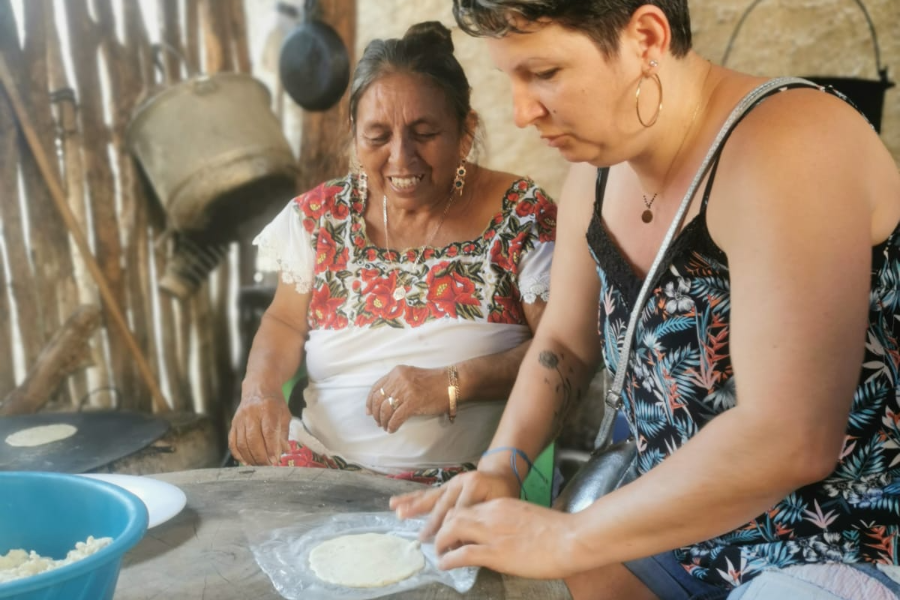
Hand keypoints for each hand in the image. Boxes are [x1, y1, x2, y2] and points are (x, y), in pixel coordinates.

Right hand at [228, 394, 291, 465]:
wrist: (258, 389)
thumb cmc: (274, 404)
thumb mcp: (284, 415)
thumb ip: (283, 434)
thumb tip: (284, 452)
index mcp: (267, 409)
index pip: (268, 432)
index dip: (271, 448)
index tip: (275, 460)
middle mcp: (251, 414)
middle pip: (253, 439)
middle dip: (260, 456)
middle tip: (268, 465)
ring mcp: (240, 419)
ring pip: (241, 443)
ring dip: (250, 457)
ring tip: (259, 465)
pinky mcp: (233, 424)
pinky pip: (232, 442)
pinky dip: (237, 454)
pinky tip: (245, 461)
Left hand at [365, 365, 447, 432]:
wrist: (451, 383)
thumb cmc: (433, 382)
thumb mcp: (411, 376)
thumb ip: (397, 384)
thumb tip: (384, 401)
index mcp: (397, 372)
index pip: (376, 387)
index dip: (370, 401)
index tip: (369, 411)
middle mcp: (399, 379)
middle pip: (378, 400)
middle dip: (376, 414)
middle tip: (378, 422)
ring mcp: (406, 390)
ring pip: (386, 409)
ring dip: (383, 421)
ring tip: (385, 426)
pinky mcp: (413, 402)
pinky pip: (396, 417)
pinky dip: (392, 425)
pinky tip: (392, 429)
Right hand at [389, 470, 519, 539]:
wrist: (500, 472)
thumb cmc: (503, 492)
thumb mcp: (501, 504)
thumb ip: (484, 519)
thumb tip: (465, 543)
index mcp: (475, 485)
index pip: (461, 511)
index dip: (455, 529)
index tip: (449, 547)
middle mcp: (459, 482)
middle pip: (444, 505)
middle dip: (433, 523)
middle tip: (423, 538)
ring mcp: (450, 483)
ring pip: (431, 498)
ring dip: (414, 506)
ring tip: (399, 513)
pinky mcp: (444, 486)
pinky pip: (426, 494)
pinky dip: (411, 499)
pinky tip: (395, 503)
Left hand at [434, 498, 578, 577]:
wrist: (571, 538)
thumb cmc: (558, 532)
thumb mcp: (527, 518)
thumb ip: (510, 522)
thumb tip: (504, 534)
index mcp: (501, 504)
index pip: (468, 507)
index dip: (457, 519)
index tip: (454, 530)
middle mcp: (491, 514)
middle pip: (454, 515)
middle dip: (443, 528)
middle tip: (440, 542)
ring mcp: (491, 533)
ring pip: (452, 530)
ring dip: (441, 542)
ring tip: (439, 553)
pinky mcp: (494, 553)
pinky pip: (462, 554)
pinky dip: (448, 559)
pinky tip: (444, 565)